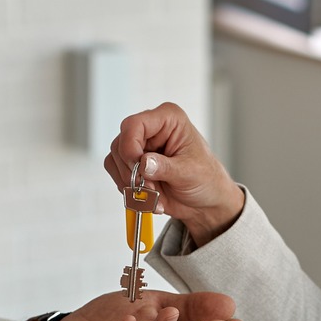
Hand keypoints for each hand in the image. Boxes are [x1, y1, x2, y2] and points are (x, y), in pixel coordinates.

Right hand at [105, 103, 244, 247]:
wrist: (205, 201)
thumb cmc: (206, 179)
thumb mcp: (189, 172)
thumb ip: (164, 167)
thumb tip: (143, 163)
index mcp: (168, 119)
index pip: (135, 125)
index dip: (130, 147)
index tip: (138, 168)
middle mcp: (151, 130)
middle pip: (121, 143)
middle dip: (131, 171)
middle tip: (149, 188)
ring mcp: (140, 147)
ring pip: (115, 160)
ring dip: (130, 183)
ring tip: (153, 195)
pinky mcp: (133, 164)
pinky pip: (117, 173)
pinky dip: (128, 189)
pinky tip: (148, 197)